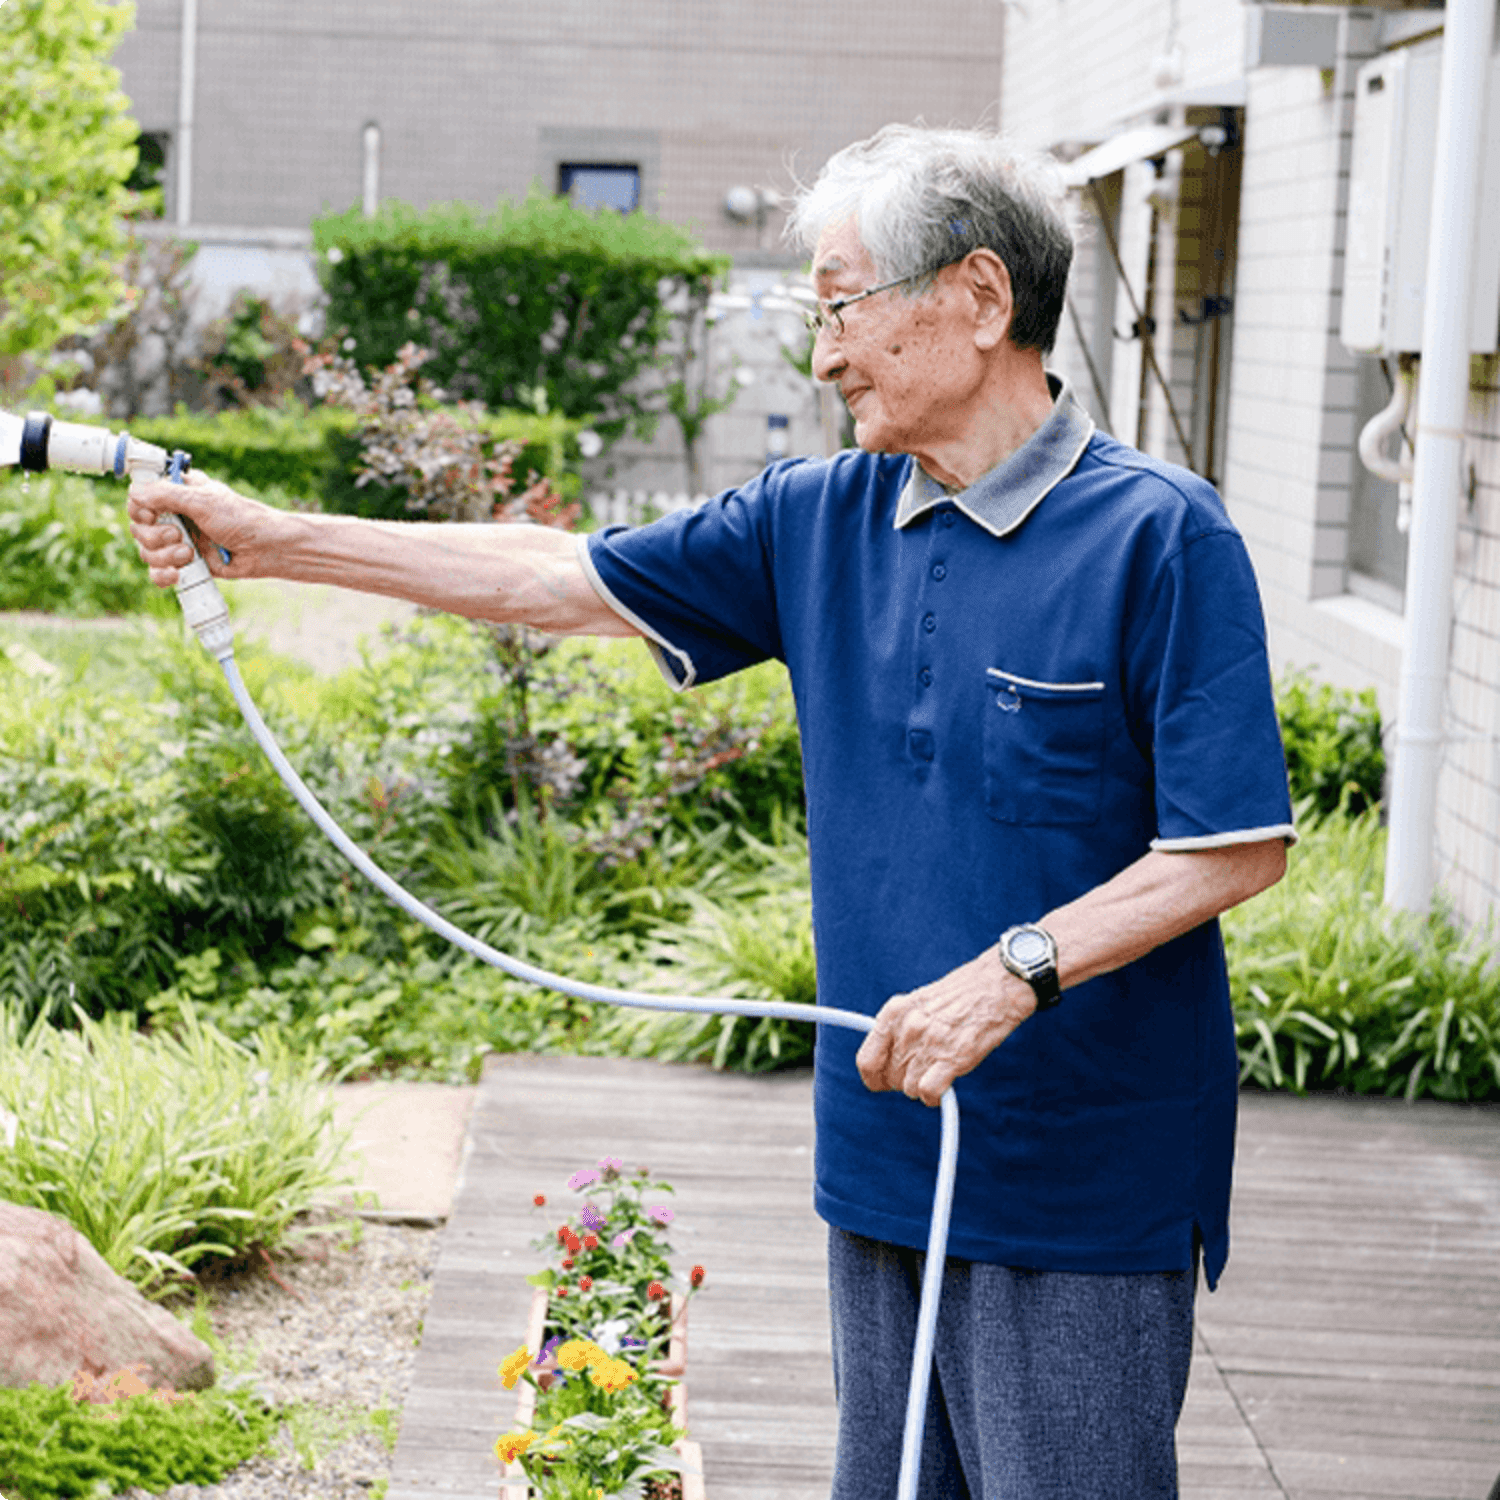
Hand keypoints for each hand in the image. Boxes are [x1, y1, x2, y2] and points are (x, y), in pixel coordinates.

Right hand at [127, 470, 282, 586]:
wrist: (266, 549)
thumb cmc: (242, 519)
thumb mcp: (203, 501)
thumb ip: (167, 495)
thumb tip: (134, 492)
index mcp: (177, 493)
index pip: (139, 498)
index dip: (140, 509)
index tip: (152, 515)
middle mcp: (175, 516)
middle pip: (139, 528)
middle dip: (154, 536)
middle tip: (179, 536)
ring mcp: (179, 541)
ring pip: (147, 552)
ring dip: (163, 556)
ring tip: (189, 554)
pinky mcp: (186, 563)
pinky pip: (159, 572)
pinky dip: (163, 575)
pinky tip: (177, 574)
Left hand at [855, 946, 1036, 1106]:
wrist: (998, 984)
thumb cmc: (962, 994)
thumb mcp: (920, 1002)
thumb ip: (901, 1029)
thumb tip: (891, 1061)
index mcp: (894, 1012)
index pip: (867, 1060)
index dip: (873, 1078)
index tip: (882, 1083)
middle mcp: (907, 1028)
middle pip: (890, 1077)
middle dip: (904, 1081)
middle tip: (923, 1072)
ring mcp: (928, 1043)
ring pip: (909, 1088)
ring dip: (923, 1086)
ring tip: (940, 1070)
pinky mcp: (951, 1058)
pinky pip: (928, 1092)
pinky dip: (934, 1096)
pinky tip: (945, 1085)